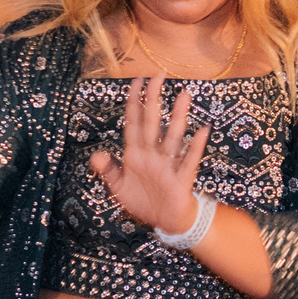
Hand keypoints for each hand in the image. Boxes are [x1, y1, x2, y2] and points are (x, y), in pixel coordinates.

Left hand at [92, 76, 208, 232]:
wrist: (164, 221)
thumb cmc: (143, 201)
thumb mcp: (118, 188)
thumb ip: (107, 170)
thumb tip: (96, 155)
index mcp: (136, 153)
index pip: (134, 122)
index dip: (134, 102)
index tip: (136, 81)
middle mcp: (152, 154)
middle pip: (152, 122)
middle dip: (154, 99)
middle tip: (158, 76)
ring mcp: (168, 165)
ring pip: (172, 136)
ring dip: (178, 116)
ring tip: (184, 95)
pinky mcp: (181, 179)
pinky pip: (189, 160)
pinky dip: (195, 147)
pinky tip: (201, 131)